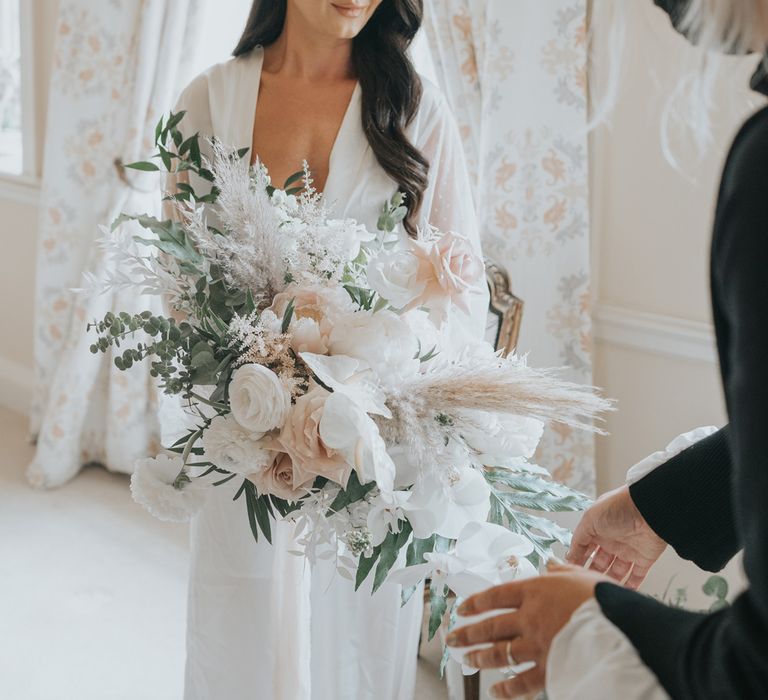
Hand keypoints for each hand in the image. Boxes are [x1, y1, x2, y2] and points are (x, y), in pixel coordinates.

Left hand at [445, 562, 605, 698]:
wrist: (620, 625)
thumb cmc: (603, 597)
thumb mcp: (581, 574)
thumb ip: (562, 571)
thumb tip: (551, 564)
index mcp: (534, 591)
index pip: (496, 596)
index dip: (475, 603)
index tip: (461, 609)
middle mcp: (529, 618)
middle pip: (491, 626)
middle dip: (468, 633)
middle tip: (453, 638)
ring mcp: (537, 645)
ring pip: (500, 653)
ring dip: (481, 657)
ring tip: (468, 660)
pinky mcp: (549, 668)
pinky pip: (523, 682)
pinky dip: (507, 688)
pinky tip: (497, 690)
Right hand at [566, 484, 665, 588]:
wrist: (648, 510)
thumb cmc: (618, 508)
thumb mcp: (589, 519)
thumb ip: (578, 539)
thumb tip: (570, 555)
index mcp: (597, 529)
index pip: (584, 547)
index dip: (578, 559)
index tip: (571, 572)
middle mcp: (611, 540)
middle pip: (599, 561)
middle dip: (592, 572)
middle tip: (585, 584)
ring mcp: (628, 550)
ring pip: (616, 571)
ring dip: (608, 580)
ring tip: (600, 590)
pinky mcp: (644, 558)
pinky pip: (636, 576)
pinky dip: (630, 586)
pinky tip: (620, 592)